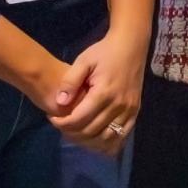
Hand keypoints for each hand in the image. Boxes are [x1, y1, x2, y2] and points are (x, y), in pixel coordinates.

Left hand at [48, 30, 146, 154]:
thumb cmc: (104, 52)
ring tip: (75, 133)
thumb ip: (70, 81)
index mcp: (104, 92)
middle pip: (91, 131)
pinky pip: (121, 136)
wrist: (131, 45)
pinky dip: (107, 142)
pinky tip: (94, 139)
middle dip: (71, 133)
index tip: (52, 118)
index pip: (79, 119)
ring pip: (107, 138)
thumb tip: (59, 103)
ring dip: (88, 141)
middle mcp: (118, 105)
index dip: (62, 123)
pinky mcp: (135, 113)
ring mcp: (129, 111)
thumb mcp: (83, 61)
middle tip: (61, 126)